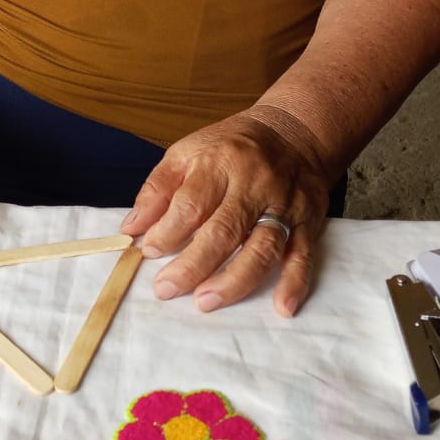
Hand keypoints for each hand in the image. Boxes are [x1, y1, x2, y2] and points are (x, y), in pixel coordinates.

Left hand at [121, 105, 335, 317]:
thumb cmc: (232, 148)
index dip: (168, 231)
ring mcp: (284, 205)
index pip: (192, 203)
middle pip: (224, 230)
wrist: (294, 132)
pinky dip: (295, 283)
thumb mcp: (188, 153)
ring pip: (263, 247)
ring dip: (235, 280)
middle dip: (193, 265)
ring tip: (206, 301)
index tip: (149, 252)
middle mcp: (255, 184)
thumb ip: (158, 190)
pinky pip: (303, 255)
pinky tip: (282, 307)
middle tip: (166, 289)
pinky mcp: (308, 222)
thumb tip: (131, 229)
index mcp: (221, 164)